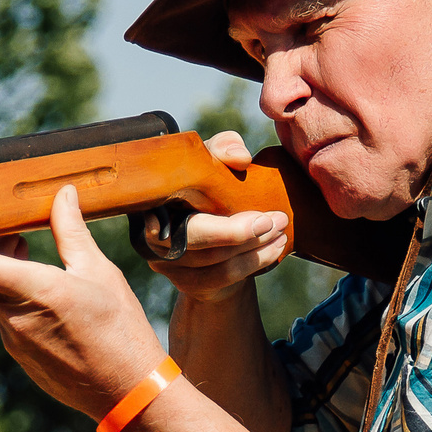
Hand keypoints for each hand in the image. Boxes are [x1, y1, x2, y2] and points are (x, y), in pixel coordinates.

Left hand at [0, 185, 166, 419]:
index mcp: (36, 290)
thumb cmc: (121, 333)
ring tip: (31, 259)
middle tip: (9, 237)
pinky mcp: (20, 359)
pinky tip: (43, 300)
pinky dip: (12, 302)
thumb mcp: (100, 273)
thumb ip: (72, 232)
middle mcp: (16, 318)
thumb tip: (63, 195)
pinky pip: (5, 321)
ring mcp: (14, 342)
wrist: (128, 394)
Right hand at [146, 133, 292, 305]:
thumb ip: (224, 148)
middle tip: (276, 220)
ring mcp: (165, 263)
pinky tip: (275, 249)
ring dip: (253, 249)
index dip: (206, 212)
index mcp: (152, 200)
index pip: (169, 205)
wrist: (211, 230)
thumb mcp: (215, 161)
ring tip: (281, 231)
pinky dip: (252, 264)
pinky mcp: (183, 282)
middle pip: (192, 238)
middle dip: (238, 233)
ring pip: (212, 262)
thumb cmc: (209, 186)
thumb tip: (239, 158)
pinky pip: (220, 278)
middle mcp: (150, 234)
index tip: (256, 215)